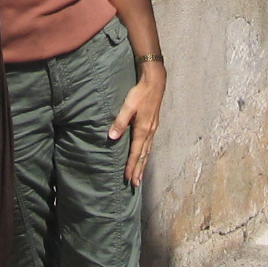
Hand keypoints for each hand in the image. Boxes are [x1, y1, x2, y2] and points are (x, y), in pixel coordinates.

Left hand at [109, 64, 164, 186]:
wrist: (155, 82)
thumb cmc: (140, 93)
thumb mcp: (128, 106)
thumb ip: (120, 122)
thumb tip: (112, 137)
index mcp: (143, 130)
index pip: (135, 152)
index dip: (131, 166)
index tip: (128, 178)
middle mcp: (149, 132)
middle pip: (143, 156)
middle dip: (138, 170)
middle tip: (135, 184)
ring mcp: (153, 129)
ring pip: (147, 151)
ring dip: (143, 164)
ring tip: (139, 176)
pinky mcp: (153, 125)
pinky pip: (149, 145)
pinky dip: (146, 154)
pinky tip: (144, 157)